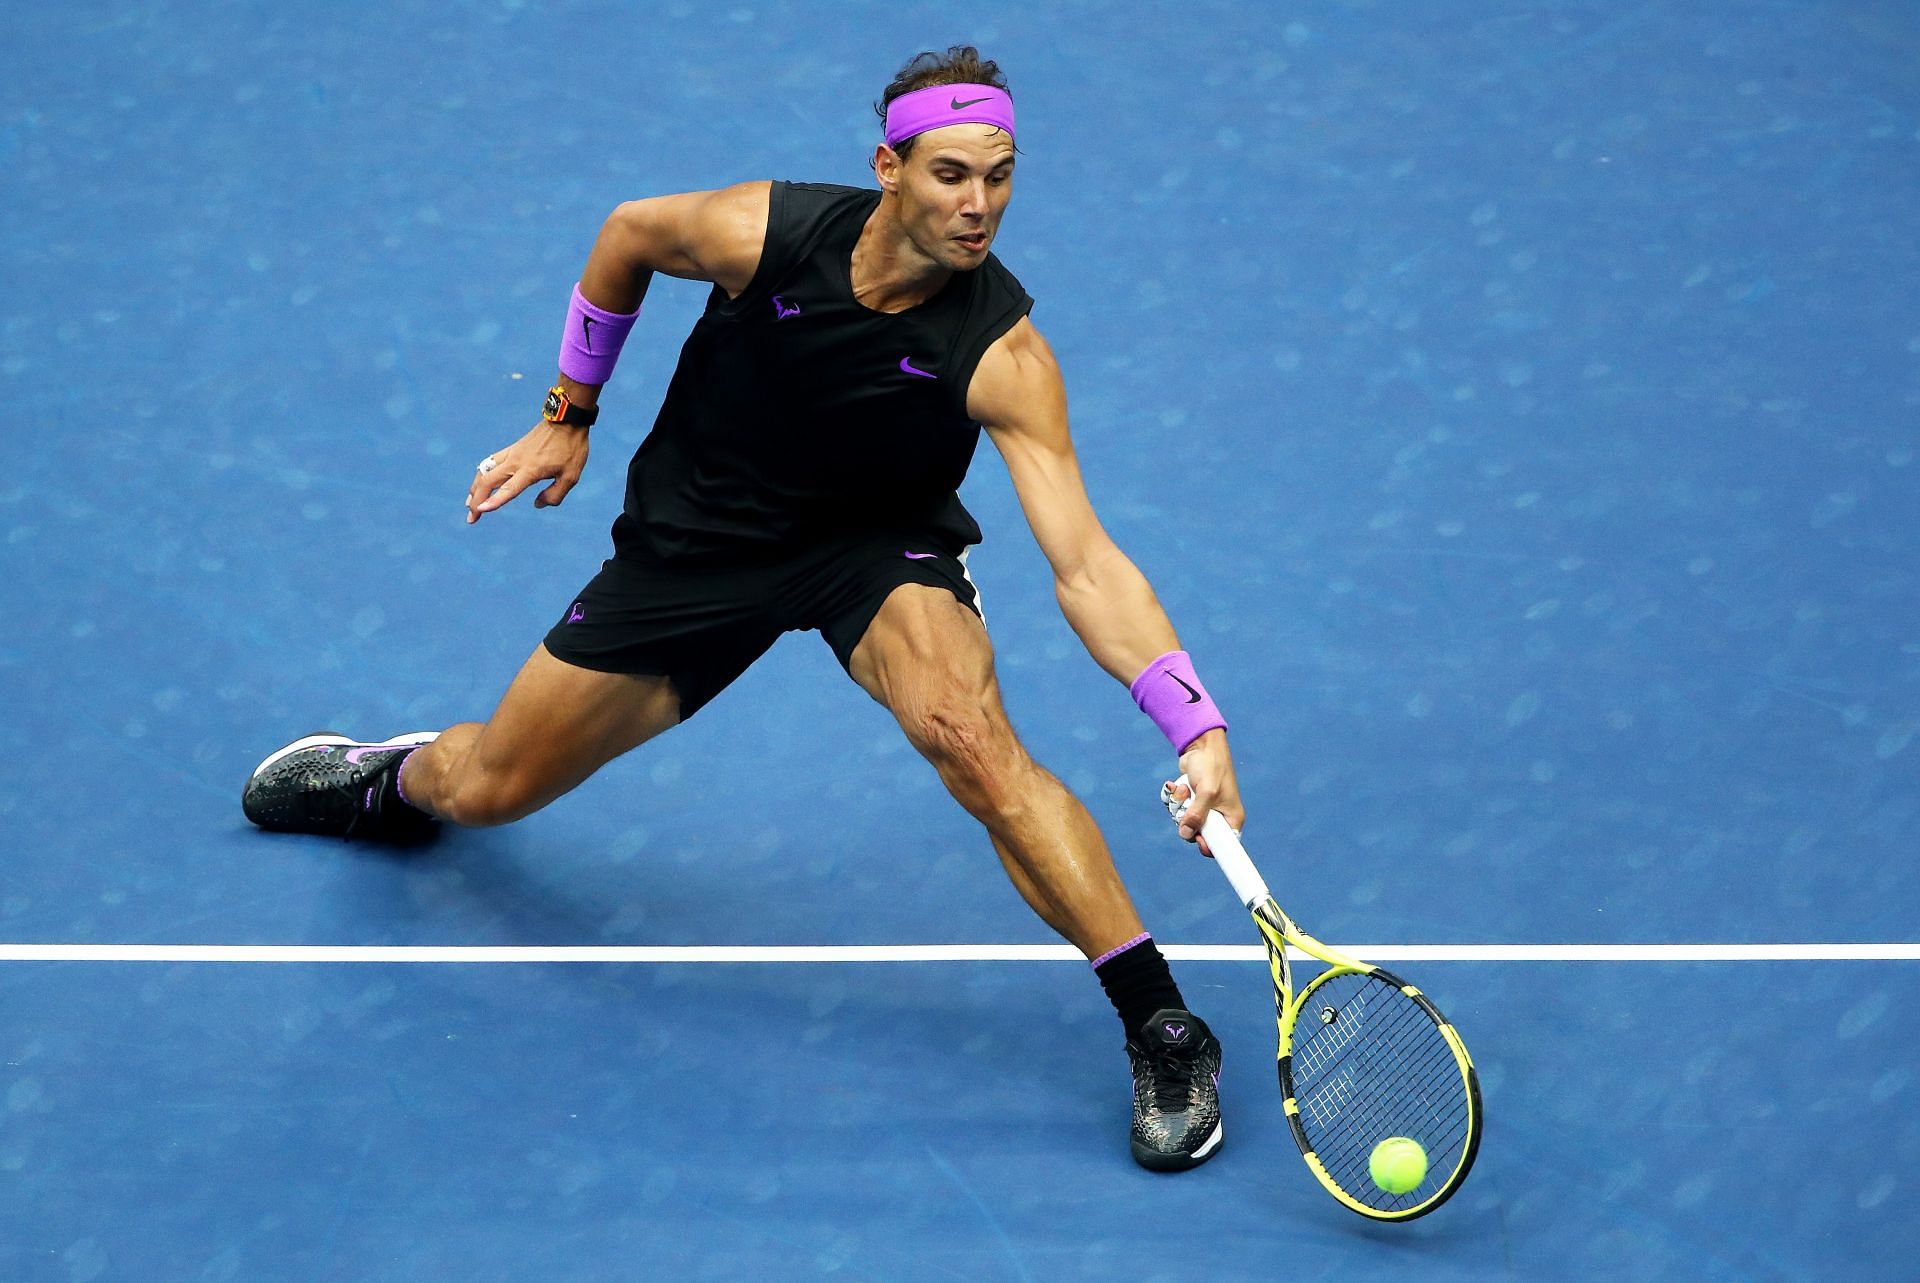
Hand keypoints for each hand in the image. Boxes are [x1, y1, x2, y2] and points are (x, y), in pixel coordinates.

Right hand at [465, 421, 591, 522]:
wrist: (565, 420)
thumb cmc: (571, 449)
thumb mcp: (571, 476)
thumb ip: (555, 495)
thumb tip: (537, 504)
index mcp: (531, 470)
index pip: (508, 489)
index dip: (494, 501)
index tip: (479, 510)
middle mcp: (516, 461)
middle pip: (488, 481)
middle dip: (476, 501)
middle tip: (471, 519)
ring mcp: (511, 454)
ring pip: (485, 472)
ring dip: (475, 488)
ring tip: (469, 504)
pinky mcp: (512, 449)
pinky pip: (490, 463)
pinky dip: (481, 476)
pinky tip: (479, 483)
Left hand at [1164, 728, 1244, 856]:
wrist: (1201, 745)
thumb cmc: (1211, 766)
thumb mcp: (1206, 792)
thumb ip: (1196, 815)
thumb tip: (1185, 833)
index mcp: (1231, 819)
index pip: (1223, 846)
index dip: (1208, 846)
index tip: (1196, 839)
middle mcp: (1218, 817)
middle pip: (1197, 835)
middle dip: (1186, 821)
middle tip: (1187, 807)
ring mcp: (1203, 809)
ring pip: (1183, 822)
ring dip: (1178, 806)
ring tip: (1184, 790)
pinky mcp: (1191, 801)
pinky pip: (1176, 809)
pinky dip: (1174, 798)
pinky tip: (1178, 786)